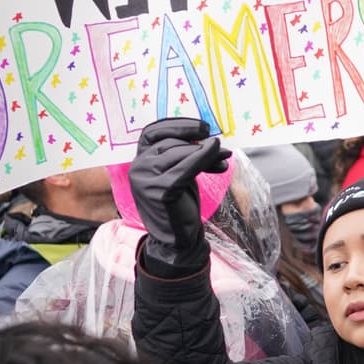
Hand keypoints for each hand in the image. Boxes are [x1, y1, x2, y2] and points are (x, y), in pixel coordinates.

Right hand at [129, 118, 230, 277]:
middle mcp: (138, 167)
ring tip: (225, 158)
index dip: (179, 125)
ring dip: (208, 153)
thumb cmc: (179, 203)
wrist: (177, 238)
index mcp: (139, 160)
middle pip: (172, 143)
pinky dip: (205, 161)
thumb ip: (186, 153)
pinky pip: (188, 168)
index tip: (204, 127)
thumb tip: (212, 137)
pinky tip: (220, 163)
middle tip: (224, 150)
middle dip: (200, 144)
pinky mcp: (160, 190)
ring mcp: (146, 179)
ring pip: (181, 153)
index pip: (154, 131)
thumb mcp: (180, 171)